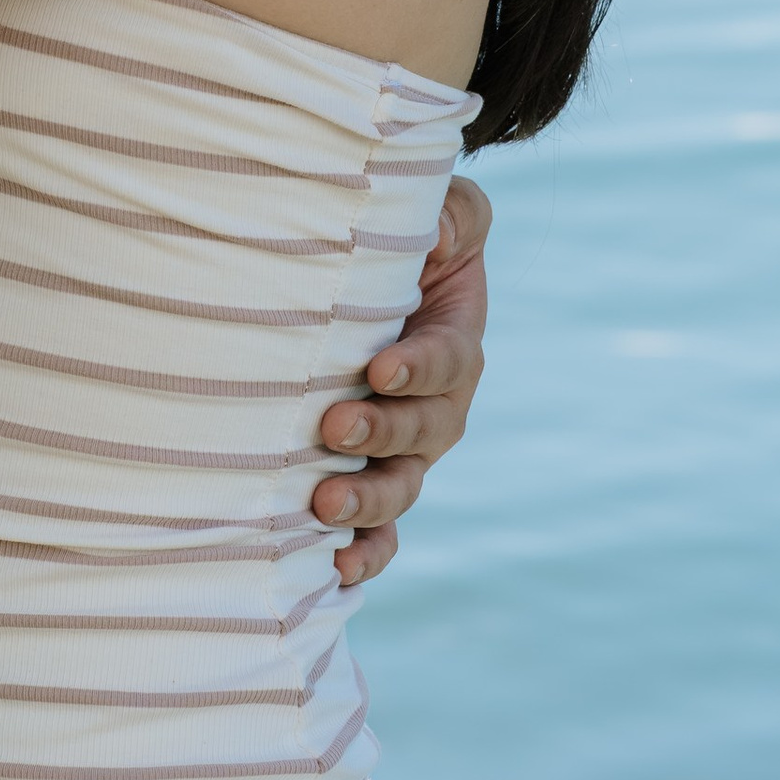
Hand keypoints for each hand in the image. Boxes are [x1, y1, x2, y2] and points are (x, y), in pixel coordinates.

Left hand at [312, 174, 490, 587]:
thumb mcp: (447, 212)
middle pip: (422, 434)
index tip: (380, 368)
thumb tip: (433, 233)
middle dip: (381, 434)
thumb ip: (452, 215)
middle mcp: (438, 409)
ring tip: (325, 503)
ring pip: (400, 487)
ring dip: (366, 501)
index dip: (417, 367)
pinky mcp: (375, 479)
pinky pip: (381, 532)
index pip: (445, 361)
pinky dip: (365, 554)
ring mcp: (407, 453)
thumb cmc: (415, 241)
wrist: (387, 281)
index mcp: (455, 346)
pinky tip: (335, 567)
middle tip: (334, 425)